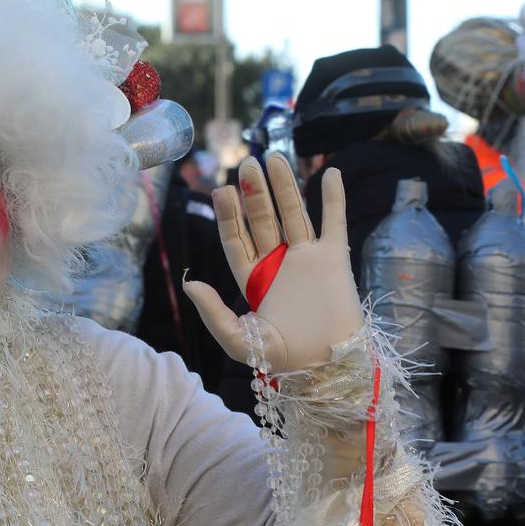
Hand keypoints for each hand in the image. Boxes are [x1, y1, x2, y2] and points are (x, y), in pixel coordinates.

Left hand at [184, 154, 363, 372]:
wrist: (328, 366)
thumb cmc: (283, 358)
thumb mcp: (239, 340)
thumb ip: (214, 314)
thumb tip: (190, 285)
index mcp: (252, 278)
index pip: (236, 239)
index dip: (229, 215)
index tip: (222, 190)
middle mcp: (277, 262)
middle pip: (262, 220)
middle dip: (254, 193)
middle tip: (245, 164)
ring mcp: (306, 258)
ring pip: (294, 214)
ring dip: (286, 187)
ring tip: (274, 159)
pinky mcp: (334, 260)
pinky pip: (334, 222)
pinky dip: (333, 199)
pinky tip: (329, 172)